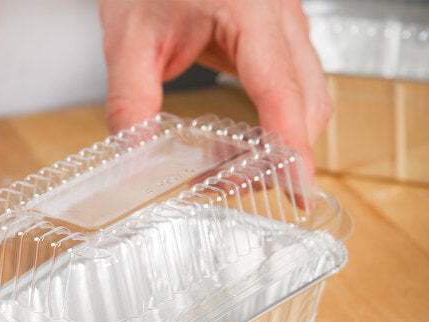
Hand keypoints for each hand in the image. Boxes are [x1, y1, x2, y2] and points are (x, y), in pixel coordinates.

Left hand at [99, 0, 330, 181]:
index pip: (280, 90)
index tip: (297, 187)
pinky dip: (278, 122)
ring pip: (310, 97)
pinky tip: (244, 141)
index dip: (291, 145)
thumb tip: (133, 163)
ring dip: (283, 141)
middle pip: (308, 102)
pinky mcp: (280, 35)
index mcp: (248, 9)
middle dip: (283, 154)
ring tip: (233, 167)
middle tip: (236, 185)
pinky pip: (296, 87)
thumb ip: (130, 105)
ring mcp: (287, 23)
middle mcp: (280, 15)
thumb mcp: (128, 41)